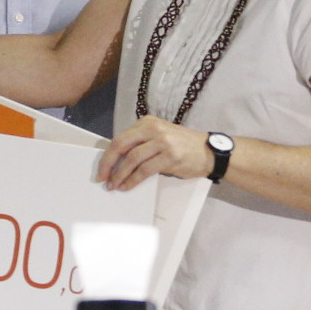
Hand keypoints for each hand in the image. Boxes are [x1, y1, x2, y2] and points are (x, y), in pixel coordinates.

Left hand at [98, 117, 215, 190]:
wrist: (209, 152)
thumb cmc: (182, 146)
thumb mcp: (160, 136)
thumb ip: (141, 143)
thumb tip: (117, 161)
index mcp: (148, 123)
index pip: (120, 138)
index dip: (107, 155)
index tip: (101, 169)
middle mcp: (154, 129)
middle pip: (121, 146)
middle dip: (108, 164)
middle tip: (102, 178)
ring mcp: (163, 142)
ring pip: (132, 159)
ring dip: (120, 175)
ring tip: (114, 185)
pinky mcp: (171, 157)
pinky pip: (145, 170)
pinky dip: (133, 180)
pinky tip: (128, 186)